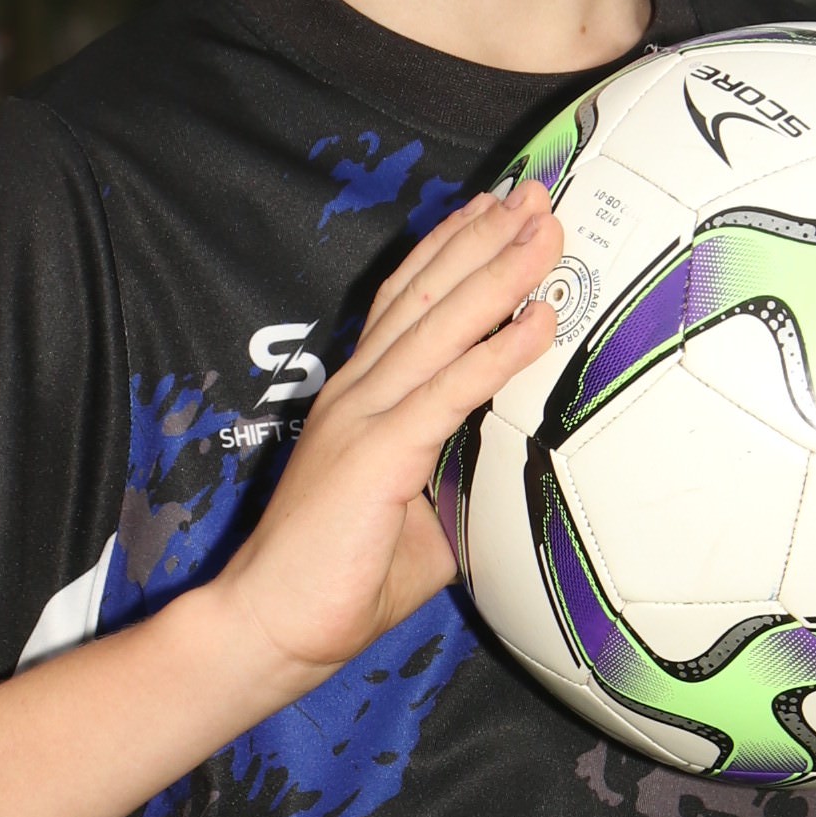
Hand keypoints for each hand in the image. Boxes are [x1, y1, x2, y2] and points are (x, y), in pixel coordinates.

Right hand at [206, 181, 562, 688]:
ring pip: (441, 324)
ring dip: (500, 271)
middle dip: (485, 237)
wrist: (268, 624)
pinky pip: (450, 391)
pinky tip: (540, 318)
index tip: (496, 212)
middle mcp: (359, 392)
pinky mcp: (377, 453)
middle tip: (535, 192)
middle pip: (427, 294)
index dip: (452, 252)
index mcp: (360, 400)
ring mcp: (364, 416)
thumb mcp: (418, 524)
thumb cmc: (335, 583)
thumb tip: (508, 492)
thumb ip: (456, 491)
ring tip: (546, 229)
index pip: (406, 305)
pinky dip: (498, 350)